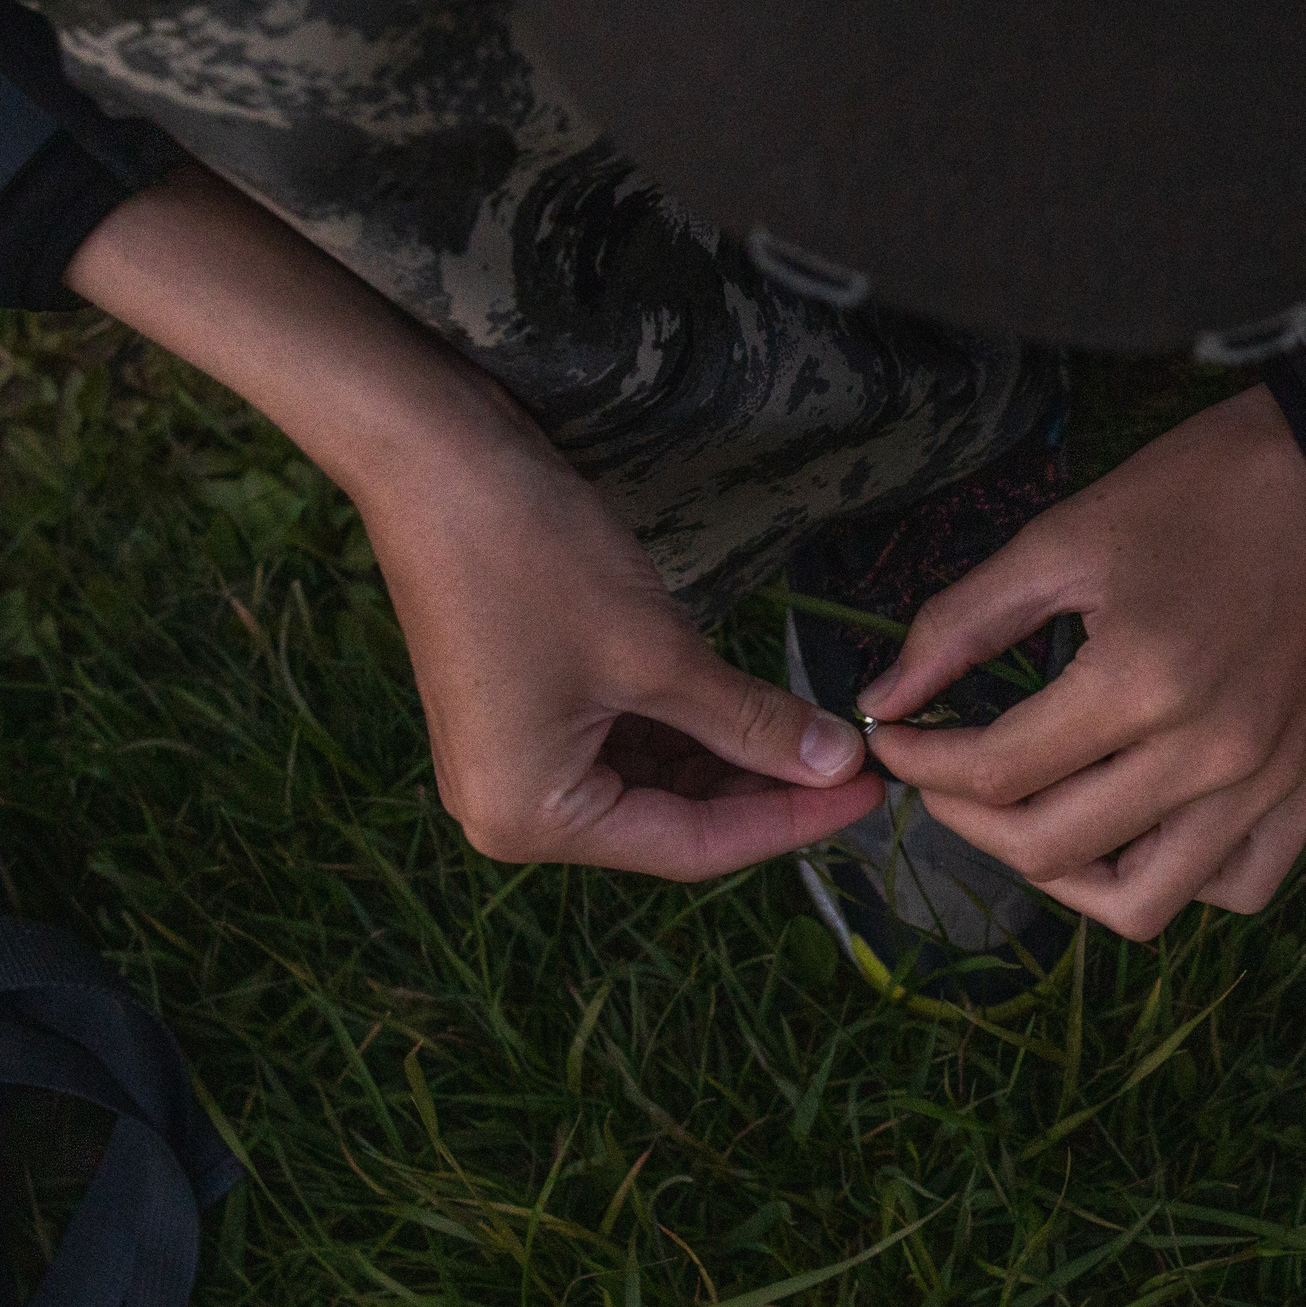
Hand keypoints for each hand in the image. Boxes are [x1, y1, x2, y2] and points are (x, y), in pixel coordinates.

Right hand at [356, 409, 883, 877]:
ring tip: (820, 733)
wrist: (433, 461)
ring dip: (732, 758)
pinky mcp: (524, 715)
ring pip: (654, 782)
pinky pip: (624, 743)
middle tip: (856, 758)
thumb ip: (752, 722)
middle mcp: (512, 810)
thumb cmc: (534, 558)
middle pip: (673, 820)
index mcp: (532, 818)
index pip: (692, 845)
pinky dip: (688, 729)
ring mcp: (513, 763)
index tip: (872, 790)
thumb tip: (838, 763)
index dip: (792, 820)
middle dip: (766, 788)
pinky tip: (755, 709)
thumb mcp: (659, 652)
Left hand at [861, 385, 1305, 940]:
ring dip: (1066, 873)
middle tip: (948, 779)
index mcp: (1140, 681)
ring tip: (1037, 818)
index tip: (894, 740)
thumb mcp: (1065, 537)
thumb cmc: (1199, 493)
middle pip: (1052, 850)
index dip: (921, 763)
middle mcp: (1208, 754)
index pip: (996, 773)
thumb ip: (963, 623)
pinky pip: (1236, 889)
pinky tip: (1142, 825)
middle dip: (969, 823)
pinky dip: (1178, 880)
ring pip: (1143, 904)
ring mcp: (1268, 783)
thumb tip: (886, 697)